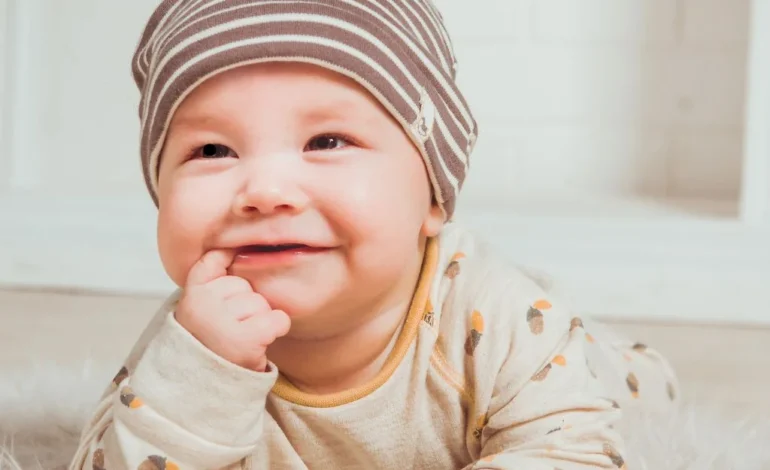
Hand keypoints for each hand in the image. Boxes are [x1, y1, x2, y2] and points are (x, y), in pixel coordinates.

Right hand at [175, 249, 290, 371]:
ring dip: (259, 320)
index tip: (229, 275)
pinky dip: (277, 328)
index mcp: (191, 295)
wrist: (203, 387)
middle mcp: (203, 305)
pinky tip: (261, 340)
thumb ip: (210, 279)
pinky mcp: (246, 338)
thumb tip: (231, 247)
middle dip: (246, 305)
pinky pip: (277, 318)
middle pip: (244, 284)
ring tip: (242, 338)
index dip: (226, 262)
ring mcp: (223, 321)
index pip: (213, 261)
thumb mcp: (199, 309)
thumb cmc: (209, 343)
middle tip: (232, 329)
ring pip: (261, 302)